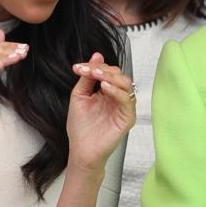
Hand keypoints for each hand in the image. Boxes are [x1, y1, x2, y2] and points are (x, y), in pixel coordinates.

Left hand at [67, 53, 135, 172]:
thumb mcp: (80, 97)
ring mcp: (123, 107)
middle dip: (103, 69)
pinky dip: (117, 92)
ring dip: (111, 76)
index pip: (107, 71)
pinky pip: (127, 100)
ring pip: (126, 84)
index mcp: (106, 91)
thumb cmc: (80, 127)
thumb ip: (87, 78)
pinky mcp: (128, 118)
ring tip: (97, 76)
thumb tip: (96, 55)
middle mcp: (117, 97)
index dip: (94, 66)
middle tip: (88, 70)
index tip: (77, 67)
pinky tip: (105, 88)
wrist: (81, 151)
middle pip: (118, 74)